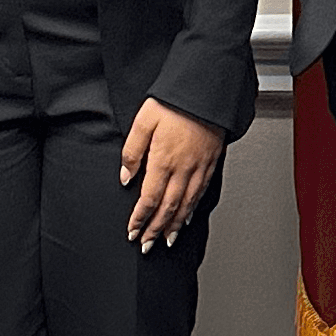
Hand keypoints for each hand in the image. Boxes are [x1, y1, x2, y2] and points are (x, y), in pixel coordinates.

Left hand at [121, 99, 223, 249]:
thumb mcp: (144, 121)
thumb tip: (125, 178)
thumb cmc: (174, 101)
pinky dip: (192, 210)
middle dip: (155, 229)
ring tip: (166, 240)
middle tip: (147, 245)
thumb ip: (132, 152)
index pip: (149, 199)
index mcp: (163, 160)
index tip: (133, 231)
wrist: (206, 90)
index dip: (140, 219)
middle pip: (167, 208)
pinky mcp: (210, 163)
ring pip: (185, 205)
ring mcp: (198, 168)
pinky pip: (200, 193)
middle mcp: (183, 168)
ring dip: (173, 226)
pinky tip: (186, 218)